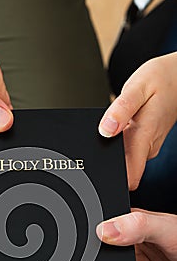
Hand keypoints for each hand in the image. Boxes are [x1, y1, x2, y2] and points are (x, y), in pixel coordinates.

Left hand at [98, 52, 176, 189]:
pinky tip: (118, 128)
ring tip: (113, 129)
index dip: (113, 180)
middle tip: (103, 139)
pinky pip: (127, 149)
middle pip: (122, 170)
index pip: (130, 177)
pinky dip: (118, 142)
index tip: (100, 173)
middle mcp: (147, 147)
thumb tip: (105, 130)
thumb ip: (120, 110)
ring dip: (112, 149)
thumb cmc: (161, 80)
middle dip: (107, 160)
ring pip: (124, 159)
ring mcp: (147, 147)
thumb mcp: (137, 87)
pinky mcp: (145, 143)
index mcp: (144, 136)